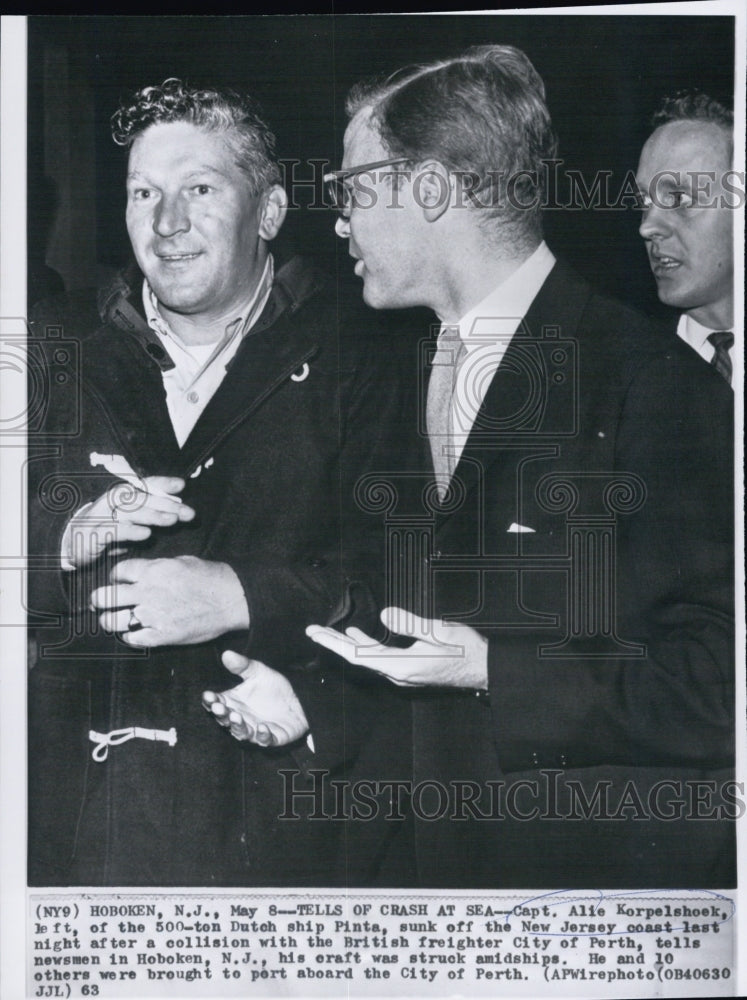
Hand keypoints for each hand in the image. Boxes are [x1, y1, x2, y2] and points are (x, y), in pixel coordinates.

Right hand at [63, 476, 194, 567]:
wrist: (69, 547)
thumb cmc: (103, 531)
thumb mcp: (127, 521)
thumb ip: (148, 514)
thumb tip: (176, 510)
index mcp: (118, 497)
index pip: (142, 485)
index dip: (161, 483)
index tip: (182, 485)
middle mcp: (109, 503)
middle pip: (139, 498)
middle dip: (165, 504)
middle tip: (188, 512)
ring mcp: (99, 517)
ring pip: (127, 512)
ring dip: (152, 515)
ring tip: (172, 520)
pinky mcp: (91, 535)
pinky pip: (112, 531)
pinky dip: (130, 531)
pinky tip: (146, 534)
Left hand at [91, 555, 249, 645]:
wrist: (232, 599)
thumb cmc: (211, 577)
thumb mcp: (181, 561)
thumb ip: (157, 567)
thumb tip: (143, 572)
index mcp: (152, 570)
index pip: (117, 572)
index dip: (114, 577)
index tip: (117, 582)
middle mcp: (147, 592)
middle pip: (104, 597)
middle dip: (100, 599)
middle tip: (102, 602)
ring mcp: (153, 616)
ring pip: (112, 621)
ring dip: (110, 620)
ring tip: (114, 620)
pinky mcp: (162, 636)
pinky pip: (132, 639)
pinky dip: (129, 637)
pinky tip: (134, 633)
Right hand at [202, 650, 308, 746]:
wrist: (299, 698)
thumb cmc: (273, 687)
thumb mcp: (258, 672)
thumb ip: (243, 665)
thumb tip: (226, 653)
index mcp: (233, 703)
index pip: (216, 703)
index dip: (210, 701)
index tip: (208, 695)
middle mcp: (241, 719)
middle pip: (225, 719)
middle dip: (221, 714)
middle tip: (218, 707)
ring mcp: (255, 730)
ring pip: (242, 732)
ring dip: (238, 726)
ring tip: (236, 716)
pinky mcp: (272, 738)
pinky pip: (265, 740)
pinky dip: (263, 736)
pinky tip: (263, 727)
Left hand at [306, 607, 487, 688]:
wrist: (485, 670)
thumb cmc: (466, 650)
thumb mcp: (439, 631)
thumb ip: (410, 624)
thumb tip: (385, 615)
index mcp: (402, 667)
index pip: (359, 655)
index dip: (335, 643)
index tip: (316, 633)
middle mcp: (398, 675)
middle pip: (358, 659)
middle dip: (334, 644)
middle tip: (312, 631)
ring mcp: (403, 675)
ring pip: (368, 659)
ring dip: (349, 645)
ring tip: (331, 632)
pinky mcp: (409, 671)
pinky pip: (379, 659)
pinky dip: (366, 647)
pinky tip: (361, 636)